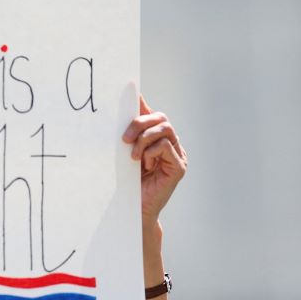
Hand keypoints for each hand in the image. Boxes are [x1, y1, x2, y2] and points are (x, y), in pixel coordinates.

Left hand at [122, 96, 186, 227]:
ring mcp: (178, 154)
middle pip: (160, 118)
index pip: (152, 115)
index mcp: (156, 140)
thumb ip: (126, 136)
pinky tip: (143, 164)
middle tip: (124, 139)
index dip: (142, 103)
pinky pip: (167, 146)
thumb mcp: (123, 155)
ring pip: (165, 129)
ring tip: (133, 156)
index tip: (130, 88)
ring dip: (144, 139)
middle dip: (140, 123)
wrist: (133, 211)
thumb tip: (120, 112)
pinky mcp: (180, 166)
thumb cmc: (127, 184)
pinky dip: (151, 151)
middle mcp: (170, 144)